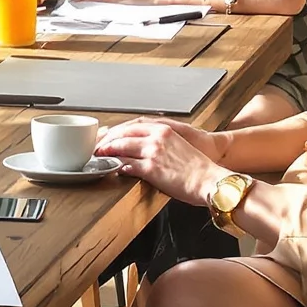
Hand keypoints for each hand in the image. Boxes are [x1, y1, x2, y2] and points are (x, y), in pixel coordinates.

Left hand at [97, 118, 227, 204]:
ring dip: (106, 152)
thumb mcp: (178, 145)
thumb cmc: (198, 168)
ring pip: (121, 147)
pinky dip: (117, 166)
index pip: (131, 125)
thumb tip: (144, 147)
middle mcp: (157, 137)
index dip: (115, 130)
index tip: (105, 135)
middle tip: (95, 146)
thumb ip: (161, 142)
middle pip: (122, 133)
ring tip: (98, 157)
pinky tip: (113, 169)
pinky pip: (127, 165)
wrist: (211, 181)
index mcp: (163, 129)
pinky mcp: (152, 168)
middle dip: (105, 140)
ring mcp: (153, 152)